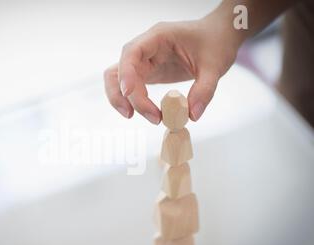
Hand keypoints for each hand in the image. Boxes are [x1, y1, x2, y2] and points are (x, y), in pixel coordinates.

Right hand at [104, 18, 238, 123]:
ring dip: (120, 98)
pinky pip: (130, 86)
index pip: (131, 52)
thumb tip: (191, 115)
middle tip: (143, 116)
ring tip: (133, 116)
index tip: (129, 93)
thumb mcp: (215, 66)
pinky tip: (145, 112)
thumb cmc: (215, 42)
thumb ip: (204, 90)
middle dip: (125, 95)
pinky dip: (131, 100)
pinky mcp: (148, 72)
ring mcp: (145, 60)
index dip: (126, 73)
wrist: (218, 36)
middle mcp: (146, 48)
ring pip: (118, 79)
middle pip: (120, 69)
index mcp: (158, 37)